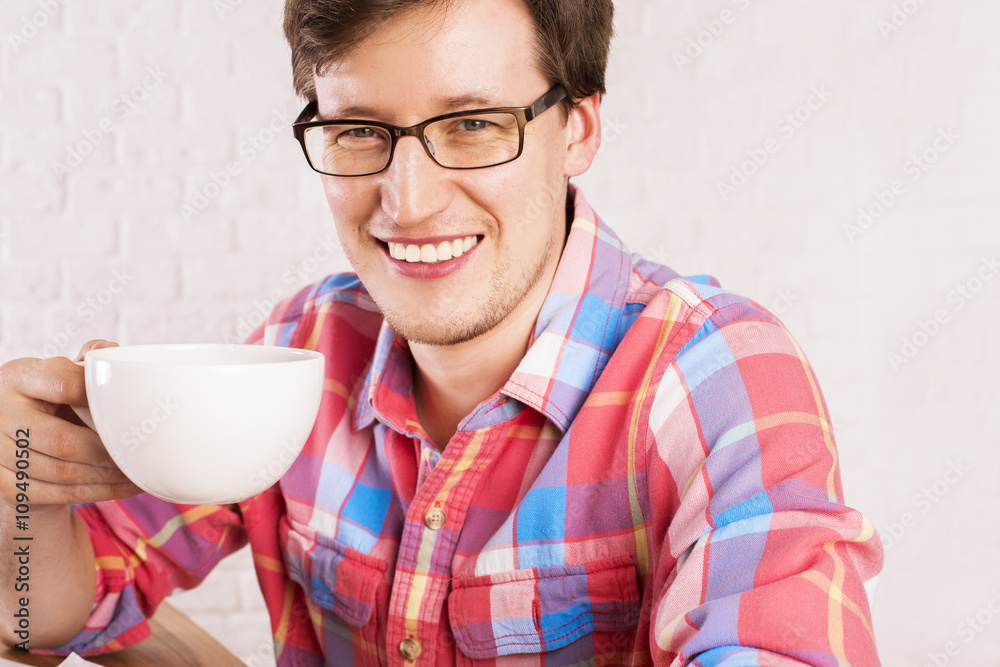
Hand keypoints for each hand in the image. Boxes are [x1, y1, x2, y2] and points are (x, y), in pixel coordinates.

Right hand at [0, 340, 142, 506]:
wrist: (17, 441)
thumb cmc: (52, 400)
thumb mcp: (62, 374)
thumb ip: (86, 362)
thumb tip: (109, 351)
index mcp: (17, 377)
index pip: (64, 384)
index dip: (99, 396)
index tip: (128, 406)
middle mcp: (1, 414)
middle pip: (64, 441)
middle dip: (109, 451)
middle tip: (140, 452)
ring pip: (66, 473)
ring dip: (110, 475)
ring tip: (139, 469)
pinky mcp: (9, 487)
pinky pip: (63, 494)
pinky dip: (102, 491)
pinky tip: (126, 485)